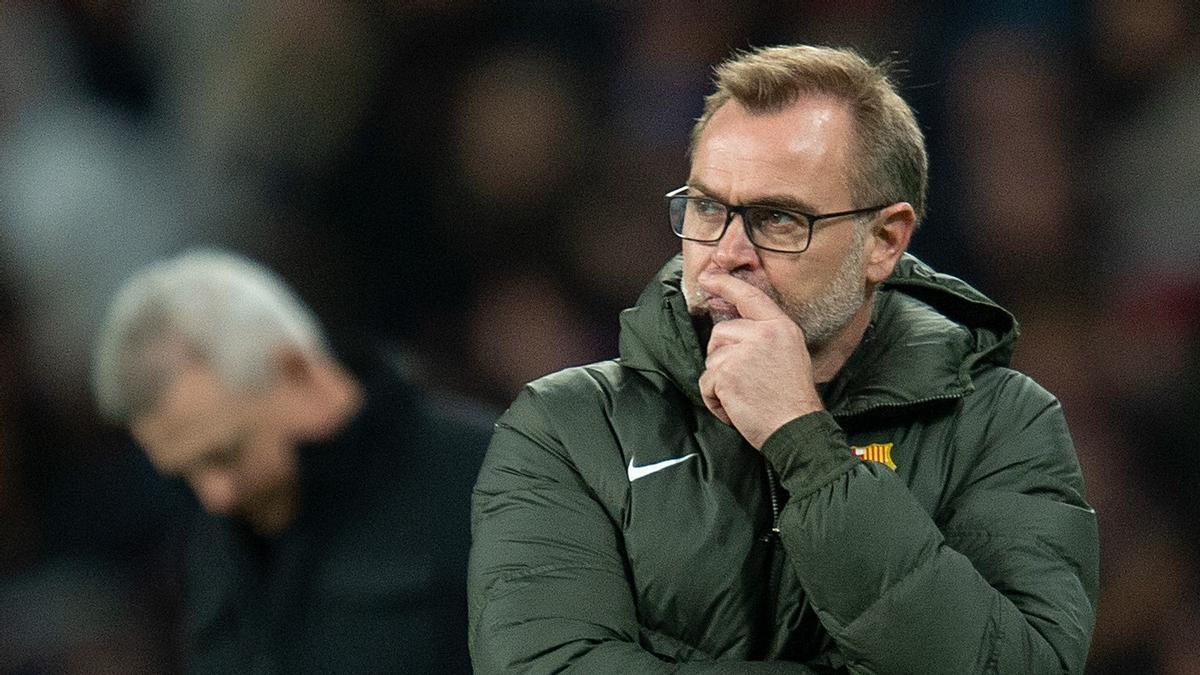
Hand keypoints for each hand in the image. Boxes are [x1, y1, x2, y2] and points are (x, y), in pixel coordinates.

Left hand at [697, 273, 823, 448]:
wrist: (797, 428)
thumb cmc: (793, 398)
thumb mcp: (790, 354)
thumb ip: (765, 336)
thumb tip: (734, 326)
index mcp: (780, 327)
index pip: (749, 297)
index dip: (726, 284)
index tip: (708, 276)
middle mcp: (762, 334)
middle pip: (720, 332)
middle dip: (723, 357)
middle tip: (745, 380)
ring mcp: (743, 352)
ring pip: (711, 359)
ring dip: (720, 382)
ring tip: (744, 395)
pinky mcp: (727, 374)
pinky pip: (706, 383)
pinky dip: (715, 400)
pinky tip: (736, 407)